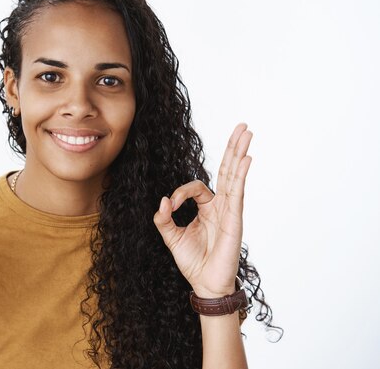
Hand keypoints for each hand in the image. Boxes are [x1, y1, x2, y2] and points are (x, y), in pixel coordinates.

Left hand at [153, 123, 252, 297]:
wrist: (205, 283)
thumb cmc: (193, 261)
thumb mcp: (171, 237)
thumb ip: (164, 218)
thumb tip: (162, 201)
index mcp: (206, 208)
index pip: (195, 187)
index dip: (179, 193)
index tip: (169, 205)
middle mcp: (220, 205)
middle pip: (227, 170)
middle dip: (232, 148)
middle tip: (242, 127)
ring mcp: (230, 210)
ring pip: (234, 176)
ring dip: (239, 153)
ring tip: (247, 132)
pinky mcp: (234, 218)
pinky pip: (237, 192)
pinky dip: (241, 175)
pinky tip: (246, 158)